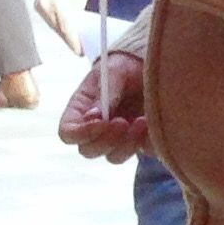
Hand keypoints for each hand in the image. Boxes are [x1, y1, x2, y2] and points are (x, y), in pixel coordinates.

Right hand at [32, 0, 89, 51]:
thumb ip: (79, 11)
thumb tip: (83, 27)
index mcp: (58, 3)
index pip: (67, 27)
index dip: (74, 41)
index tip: (81, 52)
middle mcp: (46, 6)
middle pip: (59, 30)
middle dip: (71, 42)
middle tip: (81, 52)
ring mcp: (40, 6)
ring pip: (54, 27)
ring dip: (65, 36)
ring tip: (77, 47)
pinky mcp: (38, 6)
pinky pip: (50, 21)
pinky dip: (59, 28)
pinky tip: (67, 35)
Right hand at [59, 50, 149, 164]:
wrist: (151, 69)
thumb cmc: (126, 67)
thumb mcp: (114, 72)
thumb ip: (106, 91)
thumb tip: (94, 116)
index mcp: (81, 110)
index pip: (68, 133)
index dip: (81, 133)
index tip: (102, 122)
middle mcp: (97, 128)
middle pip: (89, 151)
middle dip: (106, 141)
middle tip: (123, 122)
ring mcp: (119, 138)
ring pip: (114, 157)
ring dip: (128, 144)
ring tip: (143, 121)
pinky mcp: (141, 141)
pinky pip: (143, 152)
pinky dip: (148, 142)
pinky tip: (154, 124)